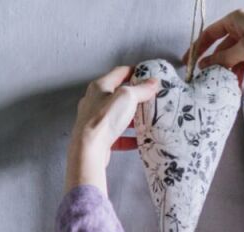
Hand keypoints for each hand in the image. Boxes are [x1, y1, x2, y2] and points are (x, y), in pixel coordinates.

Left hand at [65, 66, 158, 194]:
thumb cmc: (105, 118)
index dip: (134, 71)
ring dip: (132, 118)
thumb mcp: (127, 97)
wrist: (90, 148)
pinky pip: (117, 135)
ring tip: (146, 120)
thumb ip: (141, 89)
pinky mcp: (98, 136)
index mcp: (100, 87)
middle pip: (117, 95)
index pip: (119, 72)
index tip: (146, 74)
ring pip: (117, 115)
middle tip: (149, 99)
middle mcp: (95, 101)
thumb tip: (153, 82)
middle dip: (134, 97)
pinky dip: (128, 137)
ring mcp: (95, 119)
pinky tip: (139, 141)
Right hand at [181, 9, 243, 91]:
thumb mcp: (243, 49)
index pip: (210, 35)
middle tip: (214, 83)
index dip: (198, 49)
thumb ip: (223, 59)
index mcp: (235, 21)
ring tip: (236, 89)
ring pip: (240, 61)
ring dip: (238, 75)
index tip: (189, 63)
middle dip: (222, 68)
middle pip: (225, 51)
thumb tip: (206, 66)